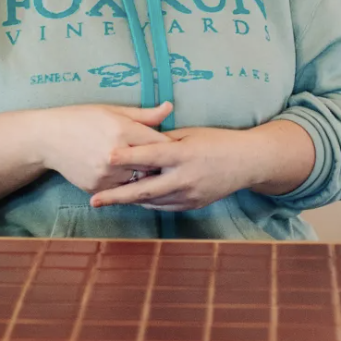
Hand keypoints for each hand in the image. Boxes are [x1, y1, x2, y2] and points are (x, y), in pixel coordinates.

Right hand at [40, 102, 173, 194]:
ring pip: (139, 179)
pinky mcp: (98, 187)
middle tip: (170, 162)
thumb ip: (144, 115)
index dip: (170, 146)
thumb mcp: (112, 111)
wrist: (47, 139)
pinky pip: (121, 188)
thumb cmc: (81, 119)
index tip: (178, 147)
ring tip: (148, 169)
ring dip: (144, 175)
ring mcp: (105, 174)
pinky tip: (125, 174)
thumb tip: (170, 108)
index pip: (159, 142)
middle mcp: (115, 154)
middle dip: (161, 163)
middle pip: (153, 164)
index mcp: (122, 130)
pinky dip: (126, 182)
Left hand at [91, 126, 259, 211]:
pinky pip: (163, 206)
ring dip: (129, 200)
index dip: (128, 157)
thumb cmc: (216, 141)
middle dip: (117, 196)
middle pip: (145, 190)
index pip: (151, 156)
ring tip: (107, 199)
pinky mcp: (192, 205)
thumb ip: (163, 140)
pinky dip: (147, 202)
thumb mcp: (190, 133)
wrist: (246, 163)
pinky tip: (133, 198)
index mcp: (183, 154)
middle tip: (94, 200)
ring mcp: (189, 195)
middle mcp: (185, 178)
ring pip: (151, 201)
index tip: (107, 157)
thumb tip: (136, 140)